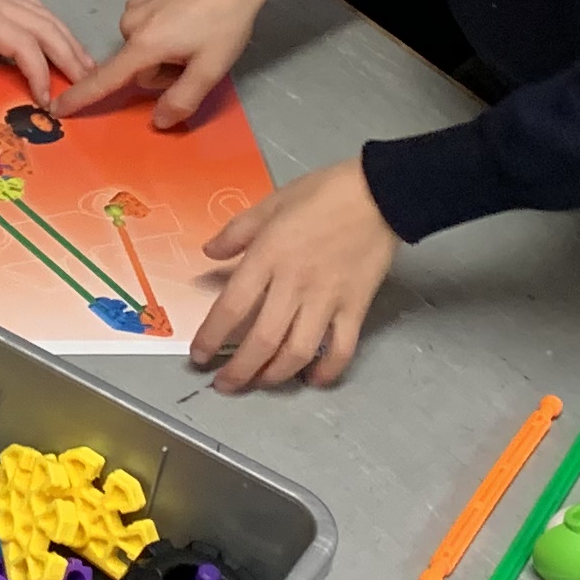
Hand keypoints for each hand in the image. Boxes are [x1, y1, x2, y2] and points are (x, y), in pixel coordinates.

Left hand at [0, 0, 90, 106]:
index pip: (22, 44)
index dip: (38, 72)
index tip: (44, 99)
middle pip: (45, 28)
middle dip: (69, 57)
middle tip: (87, 84)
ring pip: (45, 16)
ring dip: (68, 39)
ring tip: (86, 64)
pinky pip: (33, 5)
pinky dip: (51, 21)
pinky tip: (59, 34)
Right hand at [59, 0, 282, 127]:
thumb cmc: (226, 22)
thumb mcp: (211, 69)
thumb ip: (182, 100)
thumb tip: (157, 121)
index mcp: (144, 45)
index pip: (105, 79)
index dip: (81, 97)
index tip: (58, 108)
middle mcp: (131, 23)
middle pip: (135, 65)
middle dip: (159, 69)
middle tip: (192, 56)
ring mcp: (136, 2)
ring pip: (140, 43)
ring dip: (161, 47)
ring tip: (193, 32)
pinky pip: (145, 20)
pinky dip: (163, 25)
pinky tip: (186, 13)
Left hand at [185, 155, 394, 391]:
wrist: (380, 193)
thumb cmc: (322, 194)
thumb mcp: (270, 203)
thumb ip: (236, 232)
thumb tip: (208, 253)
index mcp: (267, 257)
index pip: (231, 307)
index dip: (211, 338)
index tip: (199, 357)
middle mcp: (294, 285)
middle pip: (262, 340)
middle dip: (239, 371)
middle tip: (225, 385)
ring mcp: (327, 300)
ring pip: (297, 352)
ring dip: (275, 376)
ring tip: (260, 384)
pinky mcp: (356, 308)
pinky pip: (340, 349)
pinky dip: (326, 371)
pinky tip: (311, 379)